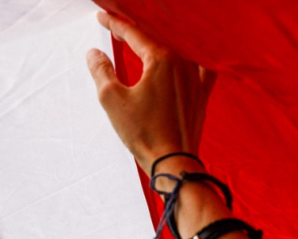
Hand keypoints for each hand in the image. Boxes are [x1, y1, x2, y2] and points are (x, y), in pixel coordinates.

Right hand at [86, 11, 215, 173]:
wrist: (174, 162)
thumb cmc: (145, 133)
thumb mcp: (111, 98)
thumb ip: (101, 70)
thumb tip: (95, 54)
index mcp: (162, 60)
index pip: (134, 34)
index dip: (116, 24)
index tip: (103, 17)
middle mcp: (183, 65)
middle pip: (156, 40)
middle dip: (135, 32)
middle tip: (118, 28)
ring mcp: (196, 80)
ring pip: (177, 52)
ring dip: (159, 44)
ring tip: (143, 43)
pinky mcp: (202, 96)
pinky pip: (200, 70)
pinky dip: (190, 61)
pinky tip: (185, 60)